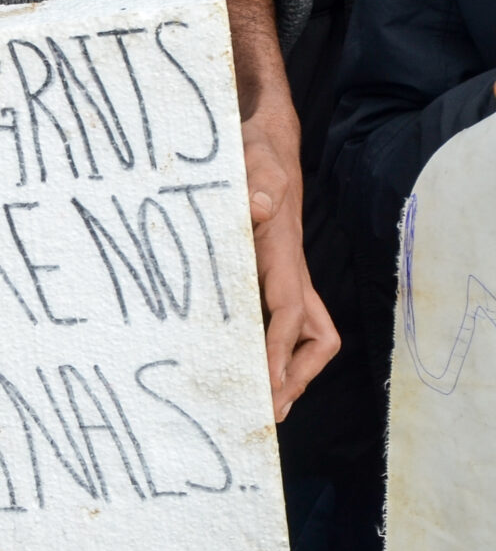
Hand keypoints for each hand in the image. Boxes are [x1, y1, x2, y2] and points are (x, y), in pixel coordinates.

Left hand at [227, 0, 339, 418]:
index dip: (275, 354)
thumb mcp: (250, 156)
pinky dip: (271, 345)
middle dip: (291, 377)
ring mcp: (284, 272)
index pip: (288, 314)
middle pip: (311, 337)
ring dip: (287, 368)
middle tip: (266, 414)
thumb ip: (255, 179)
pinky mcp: (271, 269)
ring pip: (305, 332)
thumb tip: (259, 207)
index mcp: (283, 253)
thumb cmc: (254, 149)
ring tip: (261, 403)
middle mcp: (290, 269)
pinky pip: (282, 318)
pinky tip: (239, 361)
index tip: (262, 390)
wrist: (264, 136)